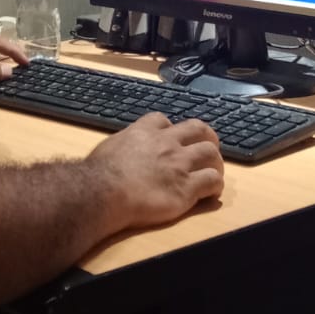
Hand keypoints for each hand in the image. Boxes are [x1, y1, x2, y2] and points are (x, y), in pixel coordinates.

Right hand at [87, 112, 223, 229]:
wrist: (104, 192)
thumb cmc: (99, 173)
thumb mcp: (110, 146)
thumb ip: (124, 144)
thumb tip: (123, 151)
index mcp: (146, 131)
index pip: (166, 121)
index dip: (172, 129)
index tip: (173, 139)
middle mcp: (167, 143)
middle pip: (199, 130)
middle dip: (207, 138)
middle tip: (208, 149)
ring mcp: (180, 164)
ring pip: (211, 154)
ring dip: (215, 162)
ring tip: (214, 172)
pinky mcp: (187, 188)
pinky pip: (212, 181)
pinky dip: (215, 185)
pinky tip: (211, 192)